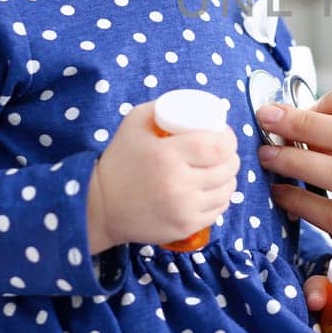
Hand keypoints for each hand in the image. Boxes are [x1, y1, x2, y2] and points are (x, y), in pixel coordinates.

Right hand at [85, 100, 239, 251]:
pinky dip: (220, 198)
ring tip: (218, 170)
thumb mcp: (134, 122)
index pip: (219, 146)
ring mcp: (184, 210)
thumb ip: (163, 107)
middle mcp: (179, 185)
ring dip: (228, 177)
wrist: (101, 206)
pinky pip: (218, 210)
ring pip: (227, 190)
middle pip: (227, 168)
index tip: (223, 134)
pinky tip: (212, 189)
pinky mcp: (186, 228)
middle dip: (230, 156)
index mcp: (168, 156)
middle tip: (222, 152)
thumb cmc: (120, 159)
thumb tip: (195, 104)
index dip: (229, 138)